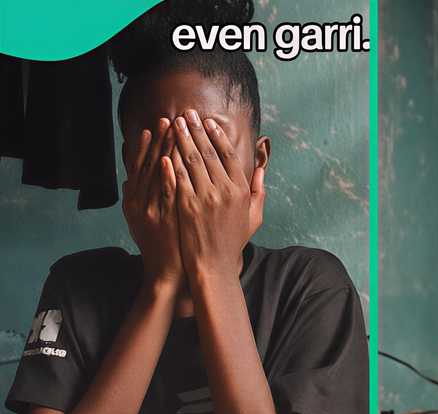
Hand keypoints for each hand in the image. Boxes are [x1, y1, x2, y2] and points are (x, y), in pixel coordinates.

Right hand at [122, 118, 180, 288]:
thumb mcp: (140, 220)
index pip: (142, 167)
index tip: (156, 126)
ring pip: (156, 176)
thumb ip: (137, 198)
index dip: (148, 146)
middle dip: (159, 141)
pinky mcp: (163, 221)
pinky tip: (167, 161)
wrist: (166, 272)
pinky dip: (164, 178)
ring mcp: (151, 211)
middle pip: (149, 166)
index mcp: (134, 201)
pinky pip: (165, 196)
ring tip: (172, 130)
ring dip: (164, 151)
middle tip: (168, 119)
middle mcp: (139, 203)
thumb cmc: (157, 245)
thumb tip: (132, 178)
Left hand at [169, 109, 264, 278]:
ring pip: (191, 160)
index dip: (217, 136)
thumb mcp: (254, 216)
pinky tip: (165, 147)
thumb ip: (259, 190)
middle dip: (196, 130)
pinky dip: (171, 160)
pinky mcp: (186, 205)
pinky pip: (177, 177)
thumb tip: (262, 168)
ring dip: (181, 138)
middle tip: (187, 113)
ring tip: (174, 124)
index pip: (228, 155)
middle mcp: (224, 190)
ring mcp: (205, 197)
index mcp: (241, 190)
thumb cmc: (233, 241)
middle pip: (208, 152)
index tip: (209, 122)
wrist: (213, 265)